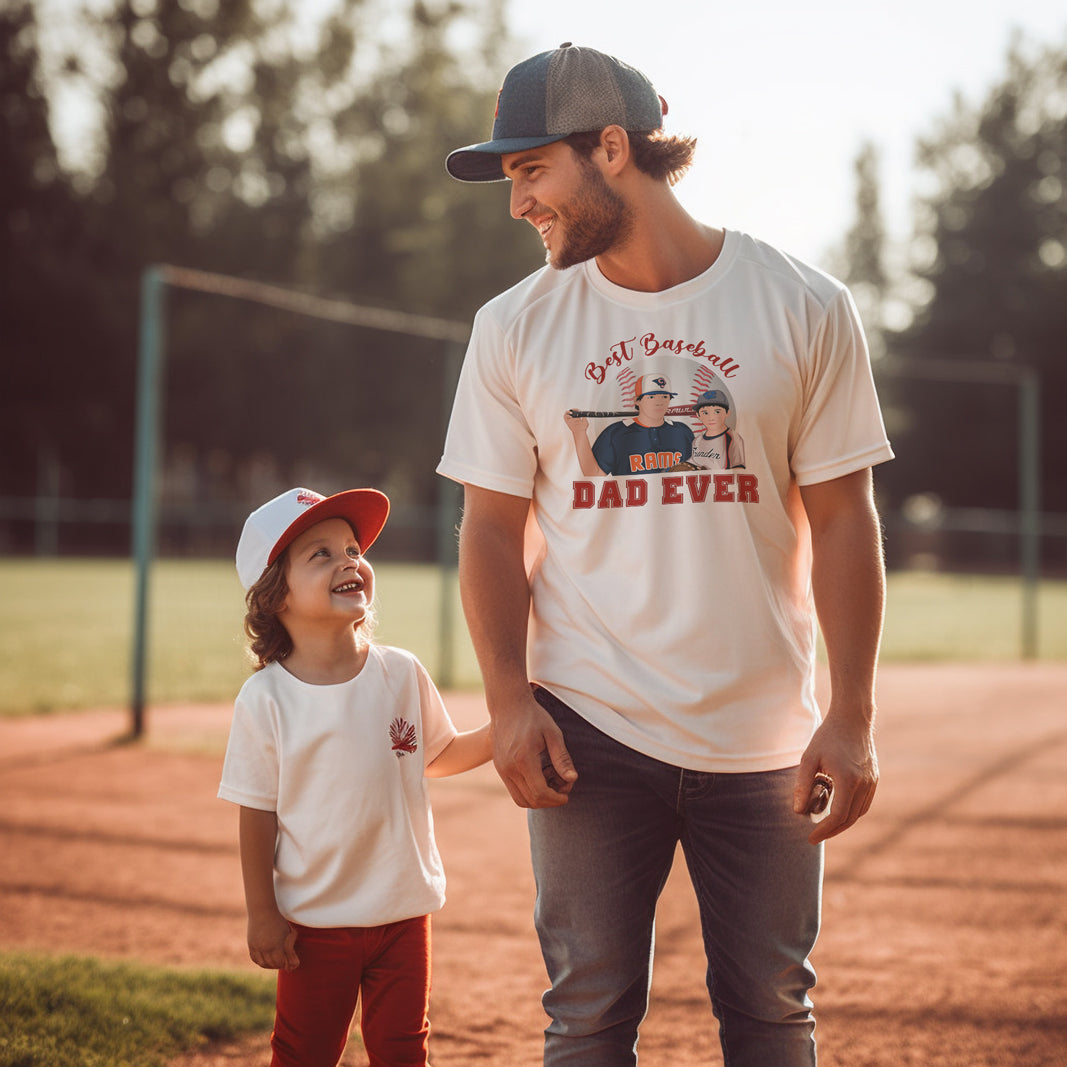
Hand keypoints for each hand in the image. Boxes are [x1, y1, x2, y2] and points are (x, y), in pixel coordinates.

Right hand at [247, 909, 299, 970]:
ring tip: (275, 963)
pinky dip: (260, 962)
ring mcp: (256, 947)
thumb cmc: (278, 920)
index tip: (290, 964)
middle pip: (271, 964)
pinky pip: (254, 958)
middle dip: (278, 965)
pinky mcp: (250, 945)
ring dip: (269, 965)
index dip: (286, 964)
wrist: (262, 910)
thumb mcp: (287, 932)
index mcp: (275, 946)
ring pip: (262, 963)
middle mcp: (264, 948)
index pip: (280, 962)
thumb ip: (290, 948)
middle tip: (284, 965)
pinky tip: (265, 961)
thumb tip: (294, 963)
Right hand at [491, 689, 576, 808]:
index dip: (556, 799)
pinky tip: (540, 776)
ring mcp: (502, 769)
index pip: (540, 793)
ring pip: (520, 799)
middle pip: (531, 800)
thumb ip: (562, 758)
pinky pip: (514, 790)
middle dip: (550, 800)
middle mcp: (509, 768)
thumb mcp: (553, 734)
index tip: (566, 795)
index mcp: (524, 759)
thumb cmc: (533, 717)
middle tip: (562, 788)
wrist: (507, 706)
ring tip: (551, 781)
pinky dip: (528, 792)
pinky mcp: (499, 768)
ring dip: (538, 798)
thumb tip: (572, 779)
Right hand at [564, 410, 588, 433]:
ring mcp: (570, 420)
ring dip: (568, 412)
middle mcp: (573, 418)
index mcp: (577, 417)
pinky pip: (565, 417)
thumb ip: (584, 417)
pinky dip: (566, 415)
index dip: (576, 409)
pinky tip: (570, 416)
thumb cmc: (583, 428)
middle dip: (572, 410)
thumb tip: (582, 413)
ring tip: (571, 413)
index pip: (575, 411)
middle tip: (574, 410)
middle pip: (571, 411)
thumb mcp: (585, 421)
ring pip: (567, 413)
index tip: (578, 410)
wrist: (580, 432)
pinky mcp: (567, 422)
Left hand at [793, 708, 877, 844]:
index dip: (824, 830)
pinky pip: (864, 803)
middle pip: (850, 819)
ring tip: (825, 826)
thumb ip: (803, 785)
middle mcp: (864, 784)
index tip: (811, 837)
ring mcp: (872, 782)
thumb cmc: (827, 736)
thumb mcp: (809, 758)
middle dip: (832, 830)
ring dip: (843, 823)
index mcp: (849, 780)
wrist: (851, 718)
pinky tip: (838, 811)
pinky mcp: (874, 778)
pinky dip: (852, 812)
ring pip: (859, 813)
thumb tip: (798, 810)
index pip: (838, 816)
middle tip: (816, 836)